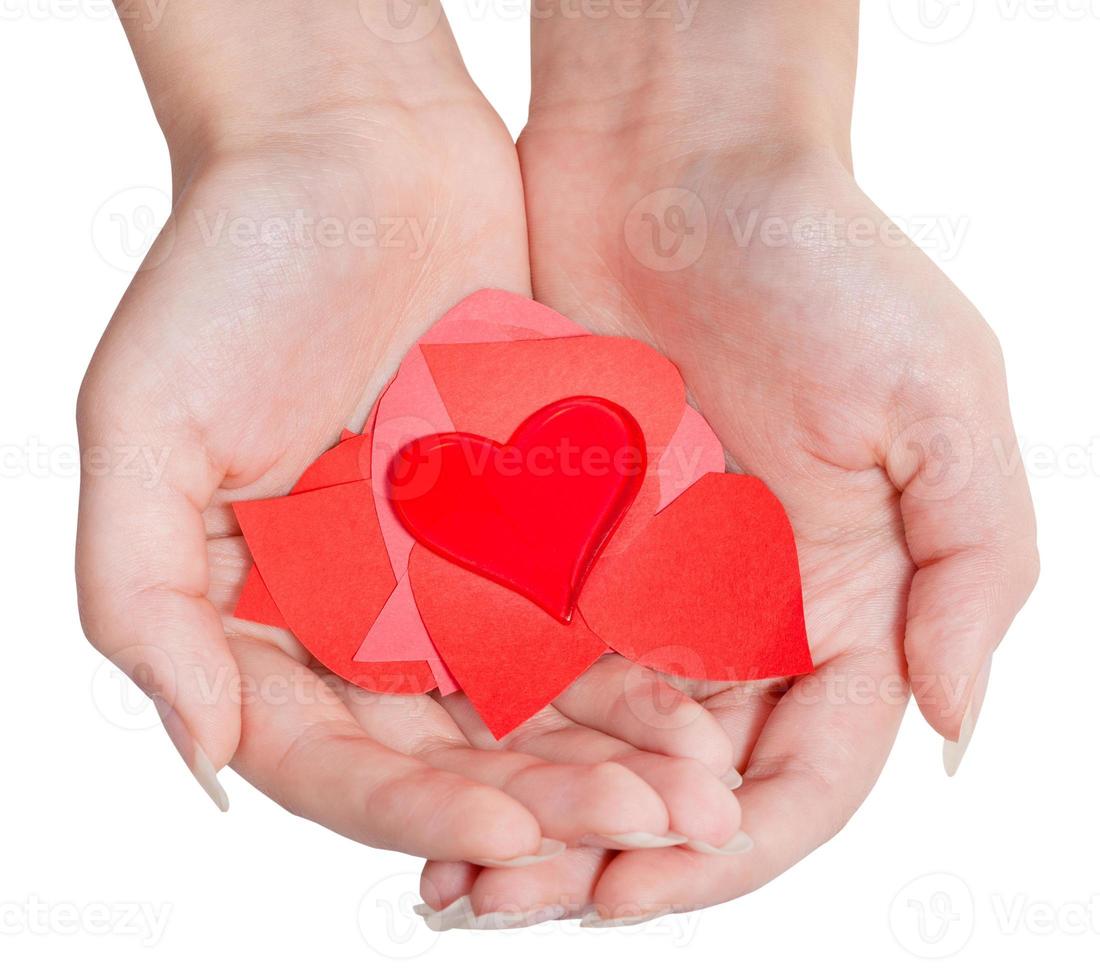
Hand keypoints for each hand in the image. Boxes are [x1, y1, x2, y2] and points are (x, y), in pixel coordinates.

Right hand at [79, 3, 742, 865]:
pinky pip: (588, 611)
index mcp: (260, 618)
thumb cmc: (232, 269)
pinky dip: (642, 663)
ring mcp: (447, 573)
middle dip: (547, 799)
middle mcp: (356, 616)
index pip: (332, 758)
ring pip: (534, 701)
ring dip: (614, 753)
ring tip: (697, 796)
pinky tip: (708, 702)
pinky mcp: (525, 522)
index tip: (513, 834)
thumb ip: (142, 597)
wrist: (356, 147)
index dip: (416, 808)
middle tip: (646, 829)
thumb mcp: (144, 423)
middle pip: (450, 750)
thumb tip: (201, 754)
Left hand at [419, 1, 1037, 923]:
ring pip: (587, 742)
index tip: (632, 892)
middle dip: (603, 857)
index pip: (797, 782)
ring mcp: (645, 586)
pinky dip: (479, 719)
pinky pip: (518, 655)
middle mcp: (742, 619)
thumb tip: (957, 729)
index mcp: (841, 611)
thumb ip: (971, 571)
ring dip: (526, 811)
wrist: (680, 168)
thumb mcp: (939, 405)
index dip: (722, 855)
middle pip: (678, 787)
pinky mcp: (560, 541)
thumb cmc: (824, 264)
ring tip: (447, 875)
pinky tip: (420, 764)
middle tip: (506, 906)